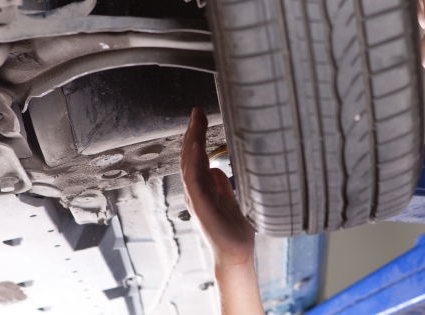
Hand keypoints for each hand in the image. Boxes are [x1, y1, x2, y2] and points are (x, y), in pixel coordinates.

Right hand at [180, 107, 255, 266]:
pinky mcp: (202, 208)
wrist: (236, 254)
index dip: (196, 135)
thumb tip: (216, 168)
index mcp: (202, 188)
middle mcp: (196, 192)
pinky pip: (194, 182)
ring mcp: (197, 199)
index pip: (195, 156)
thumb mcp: (230, 200)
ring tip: (195, 122)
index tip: (199, 116)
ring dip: (192, 142)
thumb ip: (221, 185)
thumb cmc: (232, 231)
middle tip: (196, 111)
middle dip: (192, 132)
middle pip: (189, 156)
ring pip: (189, 165)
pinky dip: (193, 163)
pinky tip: (196, 148)